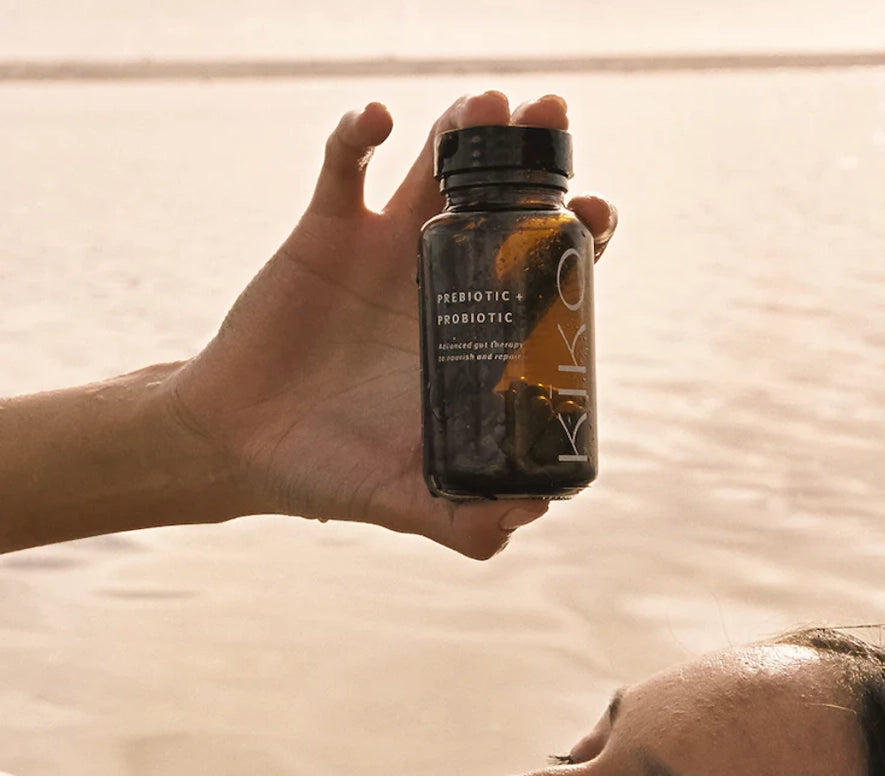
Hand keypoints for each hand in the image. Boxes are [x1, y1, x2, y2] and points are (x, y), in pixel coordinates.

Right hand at [165, 91, 616, 558]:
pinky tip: (377, 121)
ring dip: (462, 128)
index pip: (542, 274)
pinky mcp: (325, 234)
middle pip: (501, 202)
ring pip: (434, 167)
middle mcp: (441, 282)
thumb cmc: (330, 468)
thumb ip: (465, 521)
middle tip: (552, 117)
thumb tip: (531, 514)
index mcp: (473, 335)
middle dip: (532, 155)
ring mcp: (384, 252)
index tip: (597, 215)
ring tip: (488, 100)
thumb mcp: (405, 500)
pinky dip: (358, 135)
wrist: (242, 446)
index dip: (577, 239)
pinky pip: (344, 167)